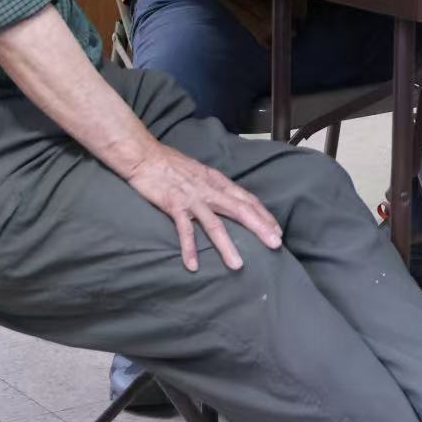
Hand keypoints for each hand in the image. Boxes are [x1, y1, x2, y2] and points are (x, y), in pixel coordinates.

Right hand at [125, 145, 282, 272]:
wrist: (145, 156)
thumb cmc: (171, 164)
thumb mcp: (200, 173)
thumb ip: (214, 187)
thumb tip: (228, 199)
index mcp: (217, 182)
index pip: (247, 199)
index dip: (263, 215)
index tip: (277, 230)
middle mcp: (209, 190)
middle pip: (240, 210)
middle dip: (260, 227)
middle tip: (276, 244)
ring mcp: (192, 198)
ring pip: (215, 224)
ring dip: (227, 246)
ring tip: (237, 265)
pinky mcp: (174, 205)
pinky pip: (184, 230)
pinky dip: (189, 248)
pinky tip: (192, 266)